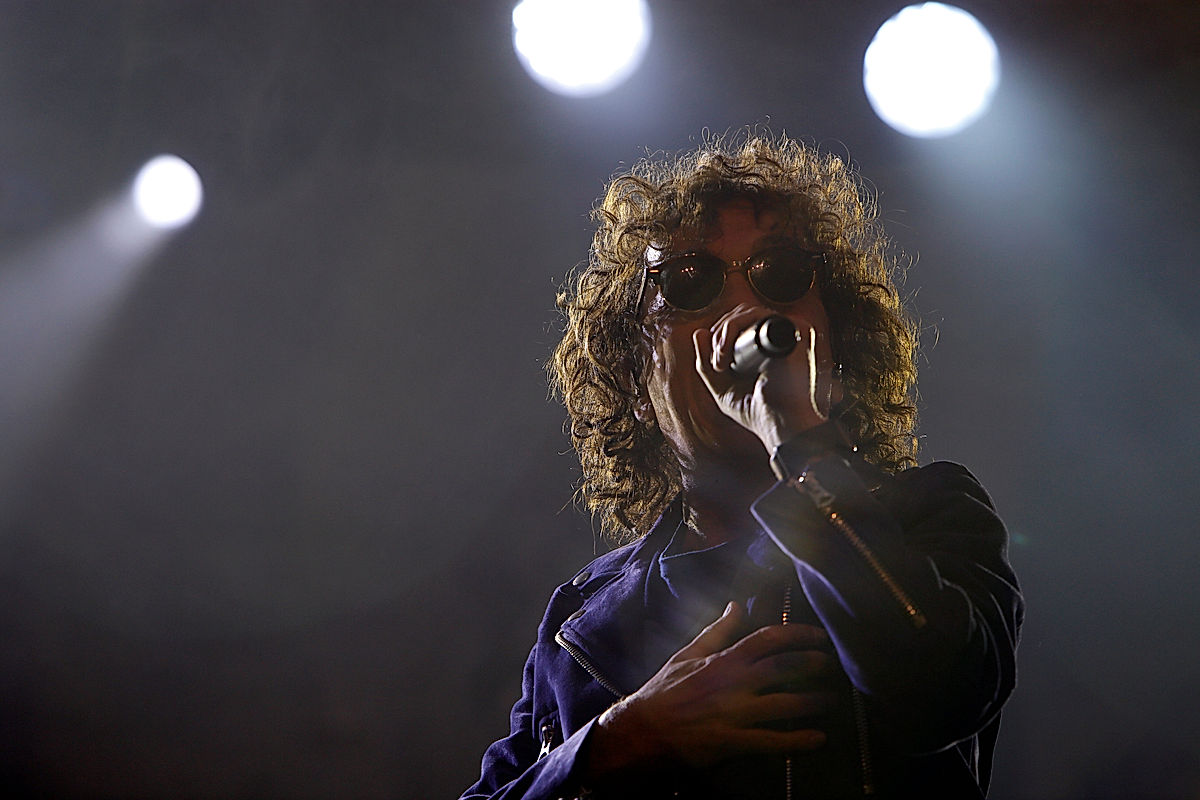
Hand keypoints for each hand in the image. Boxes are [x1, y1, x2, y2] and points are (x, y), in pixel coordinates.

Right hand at [586, 602, 838, 778]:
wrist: (641, 730)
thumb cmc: (664, 691)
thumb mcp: (688, 654)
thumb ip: (717, 631)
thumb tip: (736, 605)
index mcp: (724, 660)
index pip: (767, 639)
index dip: (798, 634)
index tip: (819, 635)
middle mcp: (733, 683)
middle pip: (784, 668)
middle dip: (813, 665)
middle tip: (833, 666)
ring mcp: (734, 713)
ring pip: (784, 704)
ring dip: (814, 702)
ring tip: (832, 701)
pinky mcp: (732, 742)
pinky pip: (771, 741)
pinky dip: (798, 741)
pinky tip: (819, 740)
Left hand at [692, 303, 839, 452]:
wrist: (778, 425)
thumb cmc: (756, 412)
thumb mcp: (721, 388)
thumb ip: (707, 363)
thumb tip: (698, 333)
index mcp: (764, 349)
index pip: (739, 324)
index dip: (721, 335)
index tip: (715, 362)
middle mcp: (776, 339)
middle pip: (740, 314)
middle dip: (719, 334)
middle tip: (717, 363)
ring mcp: (784, 334)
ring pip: (746, 312)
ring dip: (724, 333)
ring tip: (721, 362)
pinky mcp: (791, 331)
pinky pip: (758, 315)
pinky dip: (734, 328)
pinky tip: (727, 355)